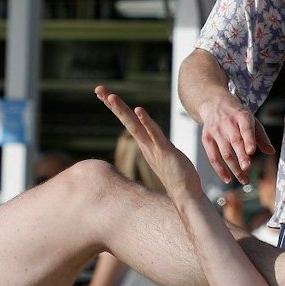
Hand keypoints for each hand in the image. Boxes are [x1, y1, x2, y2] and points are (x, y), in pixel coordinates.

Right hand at [94, 88, 203, 205]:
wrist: (186, 196)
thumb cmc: (179, 176)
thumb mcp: (166, 155)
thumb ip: (159, 145)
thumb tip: (157, 139)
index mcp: (146, 144)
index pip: (129, 121)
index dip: (117, 107)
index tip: (104, 94)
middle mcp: (146, 145)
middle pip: (126, 120)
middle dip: (112, 104)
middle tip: (98, 89)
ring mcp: (154, 149)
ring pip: (135, 126)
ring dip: (123, 110)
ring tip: (111, 96)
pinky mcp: (165, 153)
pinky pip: (155, 135)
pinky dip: (146, 122)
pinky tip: (138, 110)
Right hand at [199, 93, 270, 185]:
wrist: (214, 104)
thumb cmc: (237, 116)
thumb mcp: (251, 121)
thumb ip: (261, 137)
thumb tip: (271, 151)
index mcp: (242, 117)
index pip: (245, 129)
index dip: (248, 140)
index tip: (251, 151)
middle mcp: (227, 123)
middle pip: (235, 142)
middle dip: (241, 156)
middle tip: (247, 169)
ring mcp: (216, 131)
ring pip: (225, 153)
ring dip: (234, 168)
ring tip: (244, 180)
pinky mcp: (206, 139)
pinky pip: (213, 157)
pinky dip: (220, 170)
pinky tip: (228, 179)